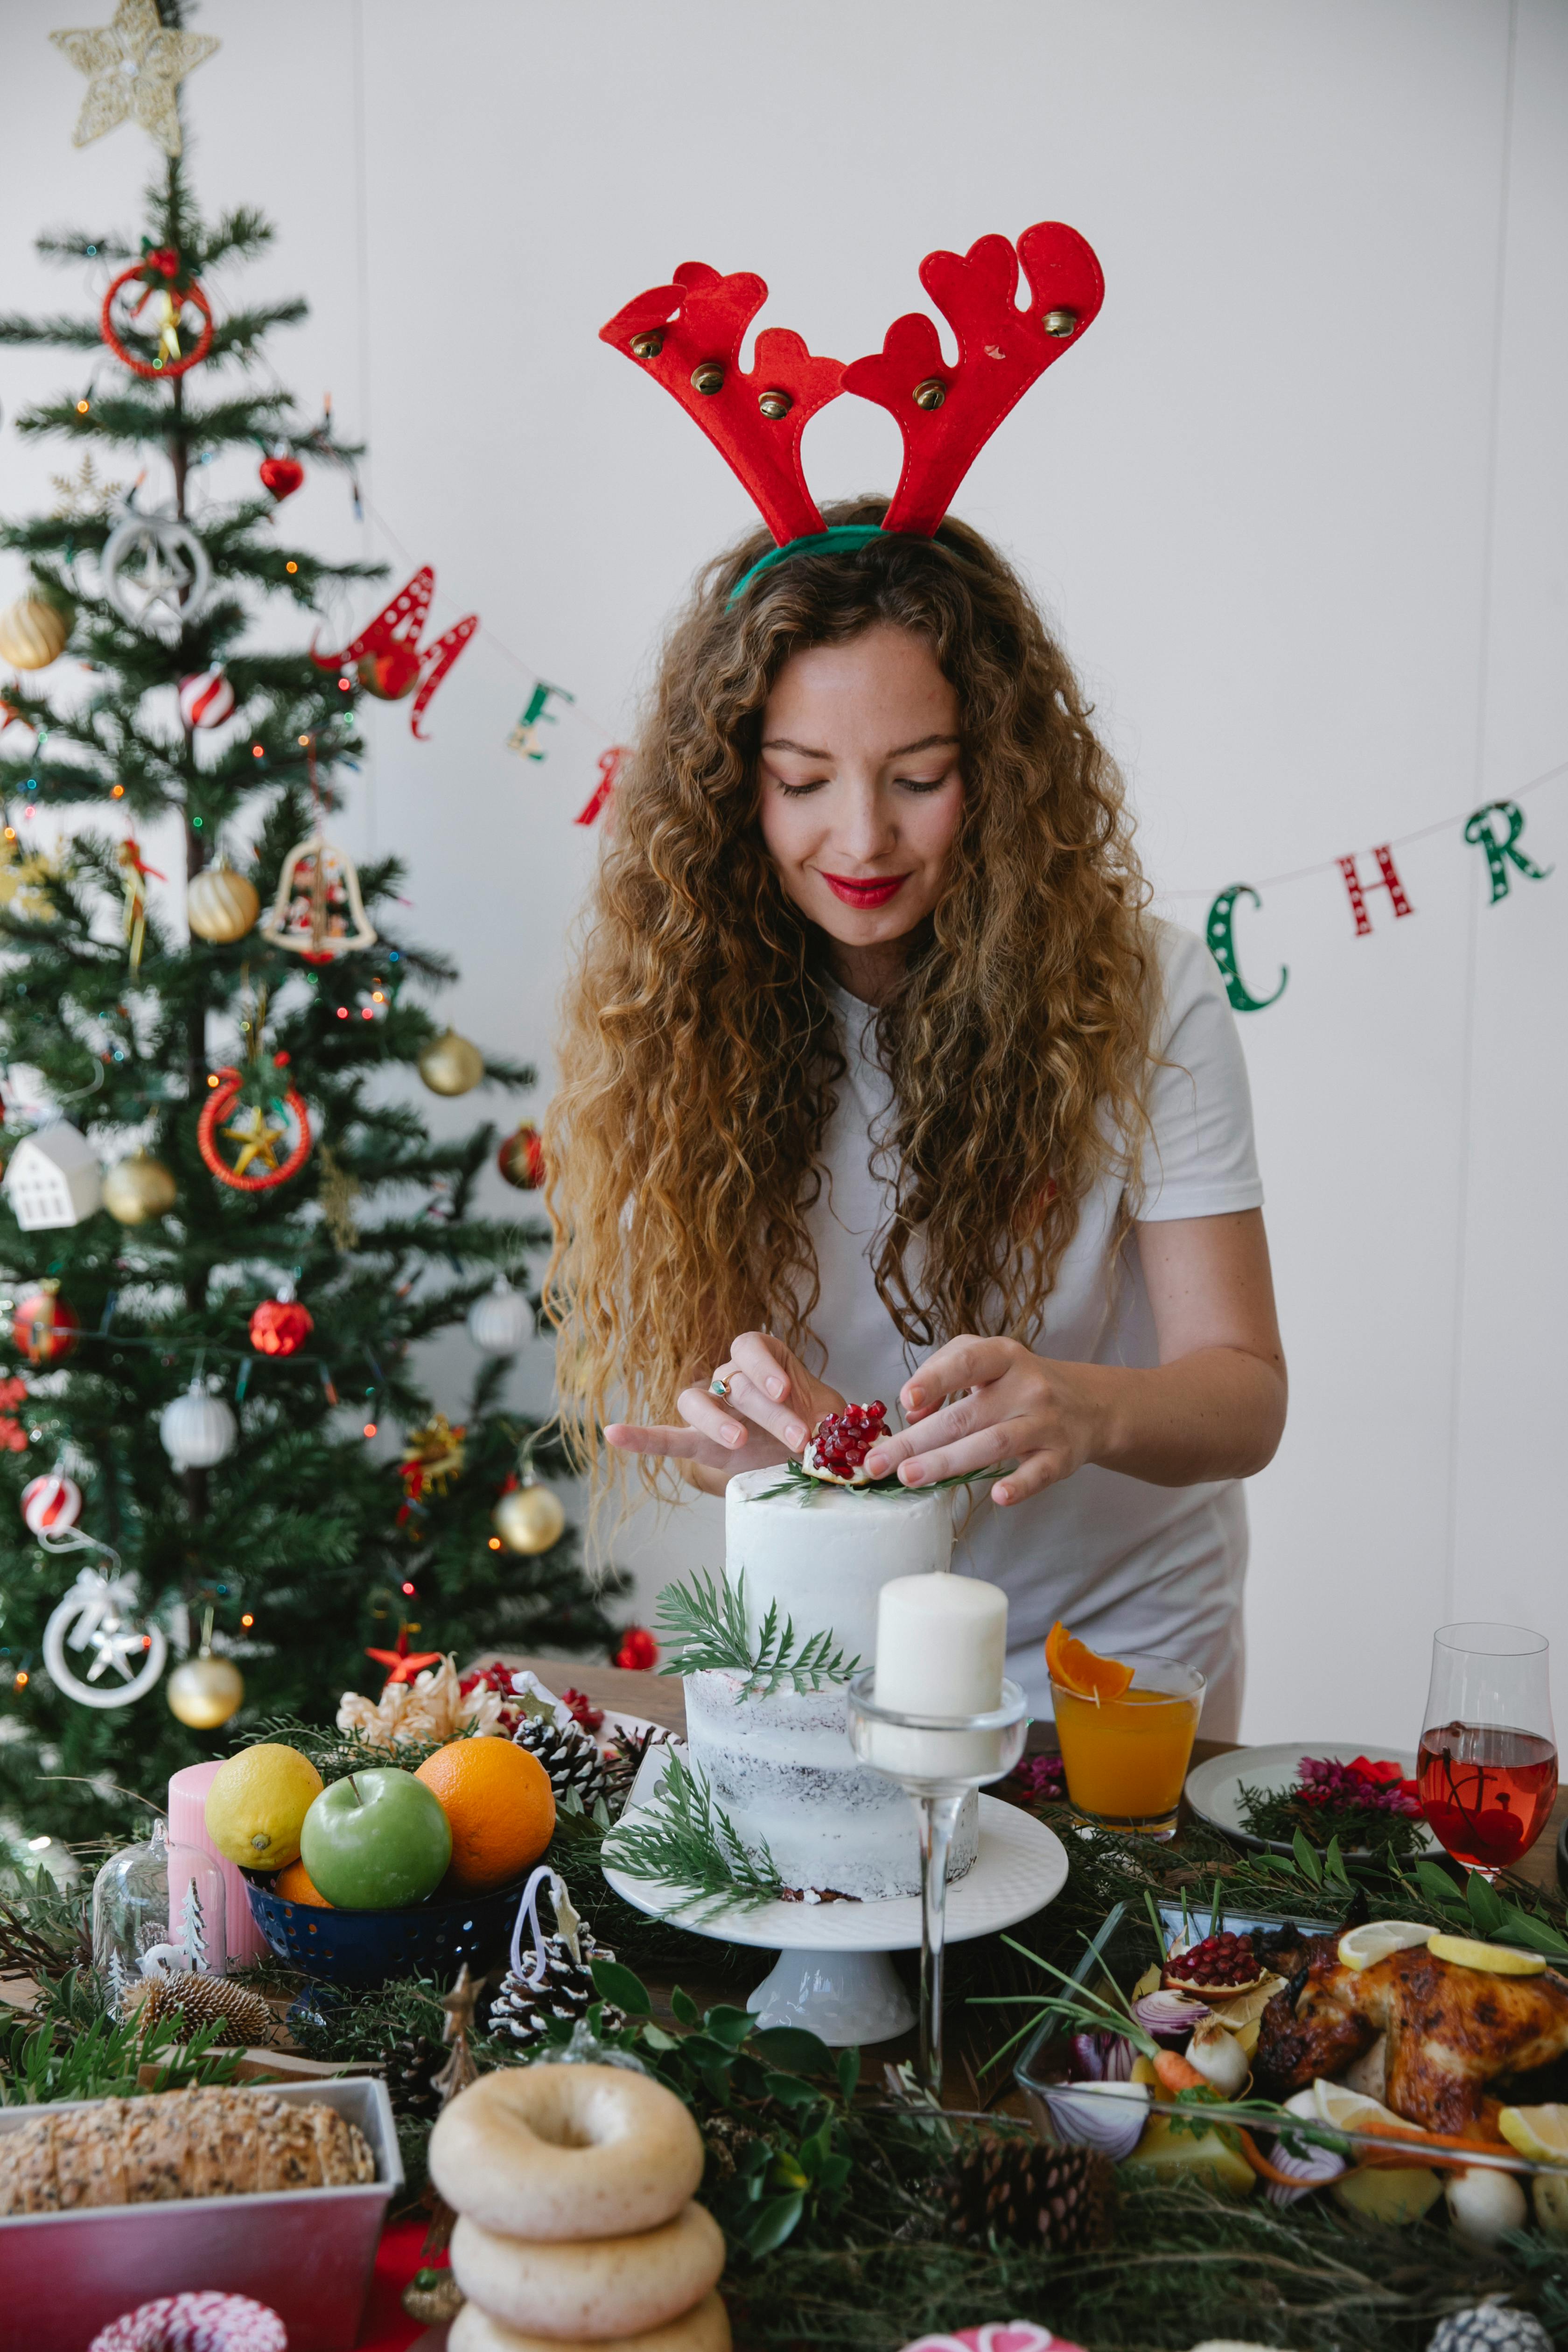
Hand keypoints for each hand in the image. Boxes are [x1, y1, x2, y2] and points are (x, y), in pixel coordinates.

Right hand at [605, 1333, 843, 1496]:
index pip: (750, 1347)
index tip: (785, 1390)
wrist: (808, 1450)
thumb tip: (847, 1434)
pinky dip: (641, 1437)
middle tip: (800, 1437)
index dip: (764, 1367)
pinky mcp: (697, 1441)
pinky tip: (613, 1433)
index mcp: (761, 1357)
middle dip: (767, 1410)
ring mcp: (710, 1407)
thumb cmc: (819, 1423)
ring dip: (716, 1420)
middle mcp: (729, 1375)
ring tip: (736, 1440)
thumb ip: (836, 1419)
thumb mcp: (833, 1414)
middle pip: (733, 1382)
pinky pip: (666, 1436)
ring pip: (697, 1402)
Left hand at [862, 1336, 1111, 1506]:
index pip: (967, 1361)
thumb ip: (943, 1374)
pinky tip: (997, 1496)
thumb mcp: (987, 1363)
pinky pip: (1039, 1473)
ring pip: (993, 1444)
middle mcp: (1026, 1386)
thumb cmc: (1019, 1382)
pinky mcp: (1062, 1457)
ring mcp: (1046, 1423)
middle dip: (918, 1440)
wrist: (1091, 1405)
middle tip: (879, 1463)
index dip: (935, 1378)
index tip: (906, 1399)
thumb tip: (913, 1413)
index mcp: (1003, 1357)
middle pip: (966, 1415)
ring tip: (909, 1477)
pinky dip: (1020, 1486)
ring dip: (948, 1462)